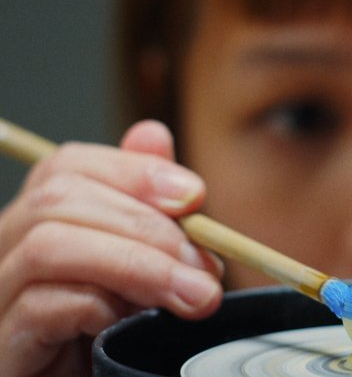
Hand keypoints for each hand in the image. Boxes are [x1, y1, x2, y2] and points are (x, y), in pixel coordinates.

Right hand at [0, 120, 222, 375]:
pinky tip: (128, 322)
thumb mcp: (141, 261)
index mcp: (40, 220)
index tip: (194, 196)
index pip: (70, 165)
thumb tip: (154, 134)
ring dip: (136, 264)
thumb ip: (144, 202)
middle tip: (206, 266)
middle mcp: (7, 248)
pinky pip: (40, 305)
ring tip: (191, 295)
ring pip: (50, 245)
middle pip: (60, 199)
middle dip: (149, 226)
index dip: (136, 170)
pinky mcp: (4, 342)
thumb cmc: (109, 330)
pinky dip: (98, 306)